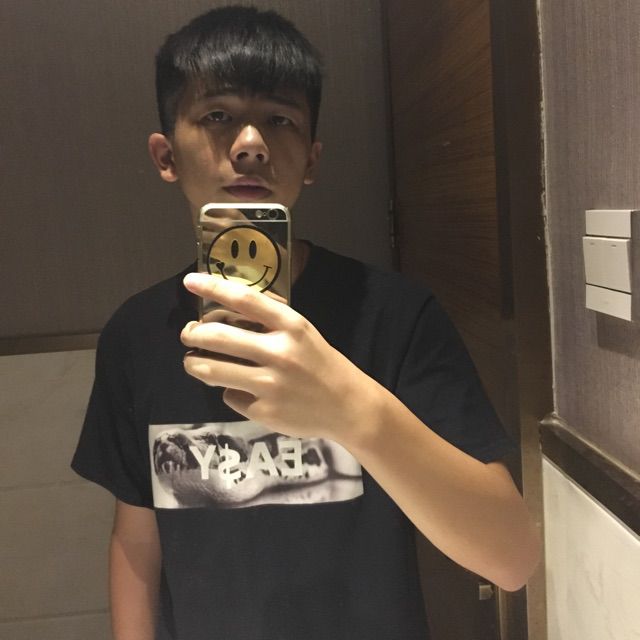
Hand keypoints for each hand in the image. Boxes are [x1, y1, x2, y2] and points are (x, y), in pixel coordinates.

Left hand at [181, 272, 376, 442]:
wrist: (348, 406)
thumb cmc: (320, 363)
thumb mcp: (302, 333)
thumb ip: (268, 322)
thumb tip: (221, 314)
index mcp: (292, 325)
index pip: (245, 300)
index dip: (213, 288)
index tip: (190, 282)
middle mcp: (279, 352)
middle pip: (217, 337)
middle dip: (191, 333)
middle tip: (188, 333)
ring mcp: (270, 384)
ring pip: (211, 370)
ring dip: (193, 363)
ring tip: (193, 361)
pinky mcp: (264, 411)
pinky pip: (230, 396)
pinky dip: (231, 391)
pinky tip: (244, 391)